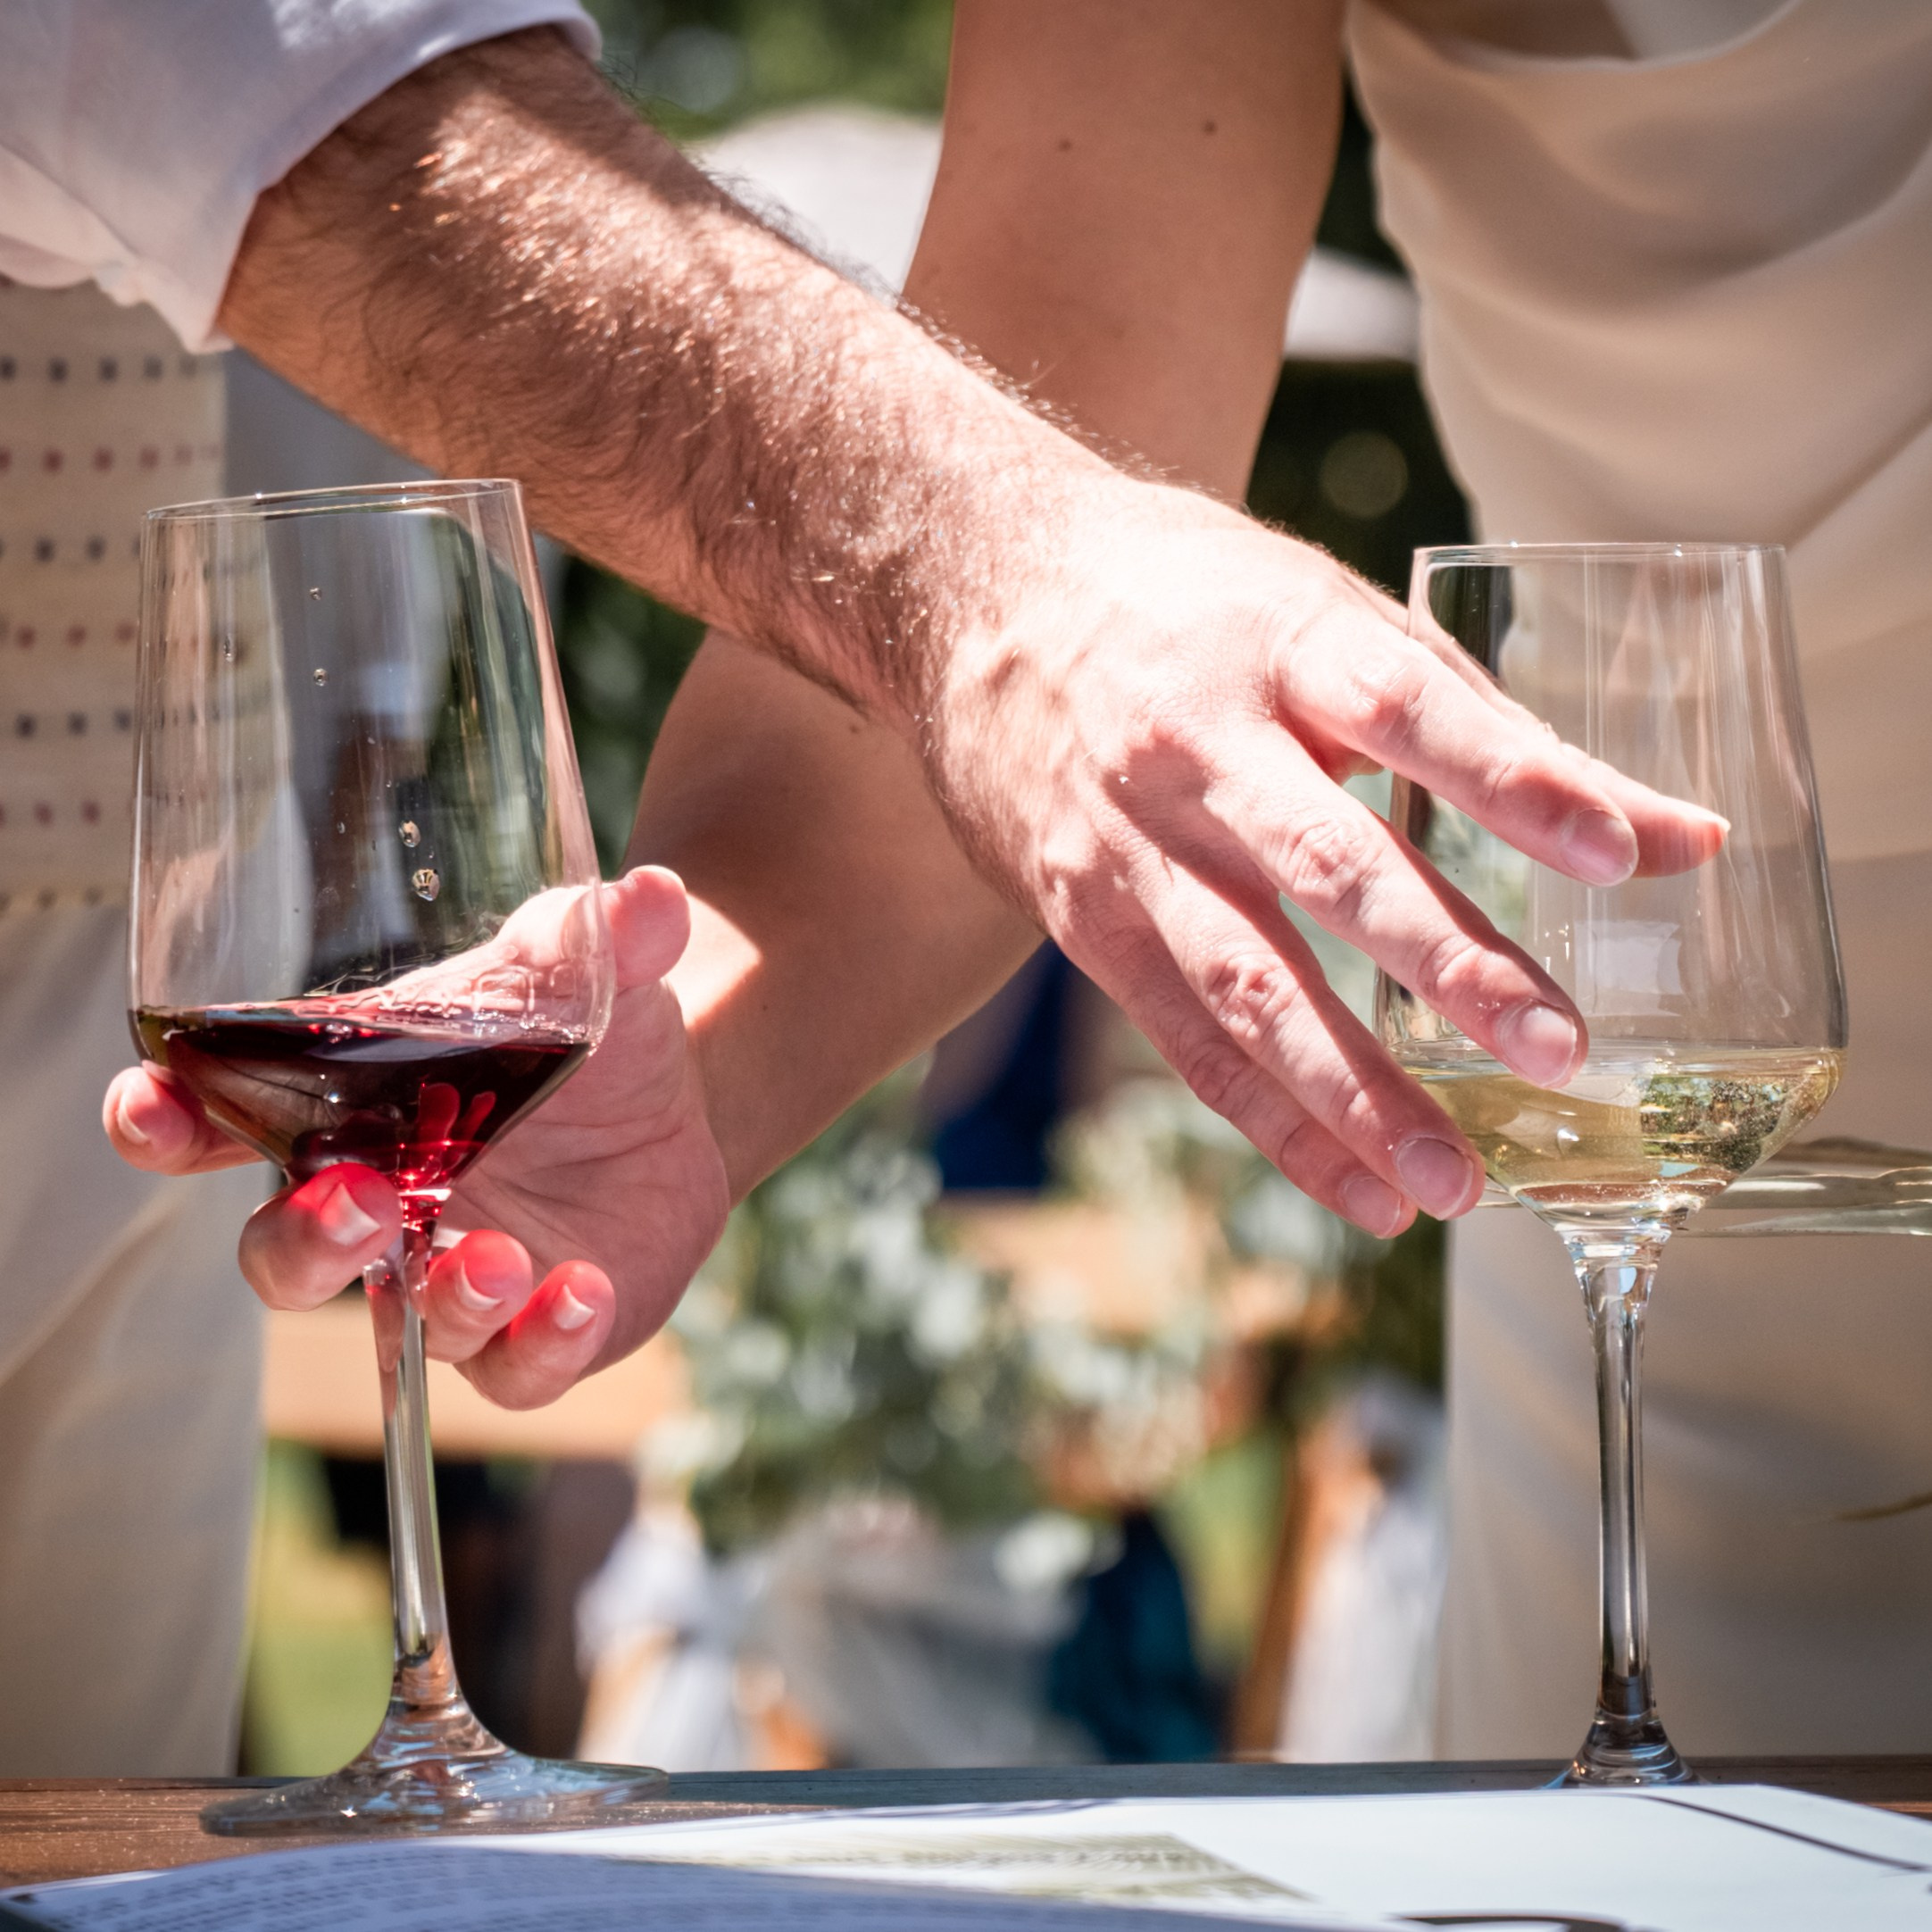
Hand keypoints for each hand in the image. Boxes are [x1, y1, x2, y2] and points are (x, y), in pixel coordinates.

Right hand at [105, 867, 729, 1406]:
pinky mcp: (529, 1333)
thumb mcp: (589, 971)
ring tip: (495, 1257)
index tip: (148, 1103)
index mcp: (348, 1111)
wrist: (679, 1106)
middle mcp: (378, 1206)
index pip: (219, 1122)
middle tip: (362, 1203)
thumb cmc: (587, 1032)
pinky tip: (585, 1291)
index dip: (165, 1120)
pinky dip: (543, 1342)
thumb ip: (602, 936)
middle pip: (281, 1254)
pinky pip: (515, 1371)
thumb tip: (655, 896)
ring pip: (396, 1327)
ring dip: (439, 1300)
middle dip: (302, 1240)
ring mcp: (446, 1277)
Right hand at [925, 483, 1727, 1238]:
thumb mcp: (1331, 619)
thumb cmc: (1189, 604)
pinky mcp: (1083, 915)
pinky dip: (1275, 1124)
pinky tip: (1361, 1191)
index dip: (1510, 778)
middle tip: (1557, 1049)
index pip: (1405, 706)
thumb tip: (1680, 838)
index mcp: (1276, 642)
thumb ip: (1493, 728)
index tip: (1620, 852)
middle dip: (1444, 963)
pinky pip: (1185, 1037)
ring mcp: (1129, 840)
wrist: (974, 591)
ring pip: (1244, 980)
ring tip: (1454, 1184)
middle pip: (1325, 864)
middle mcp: (1194, 743)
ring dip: (1351, 1090)